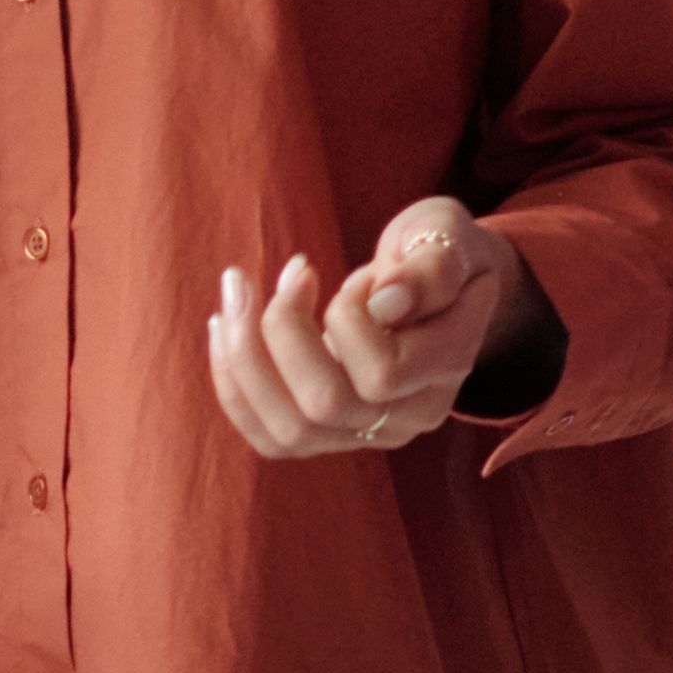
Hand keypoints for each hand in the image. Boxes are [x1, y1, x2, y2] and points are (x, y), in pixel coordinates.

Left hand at [207, 200, 551, 460]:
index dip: (350, 318)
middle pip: (324, 404)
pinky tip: (224, 326)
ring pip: (289, 429)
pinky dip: (233, 382)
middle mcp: (411, 415)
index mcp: (448, 367)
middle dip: (282, 329)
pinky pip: (268, 436)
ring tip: (238, 289)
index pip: (382, 373)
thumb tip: (384, 303)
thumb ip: (431, 268)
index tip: (359, 277)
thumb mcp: (446, 237)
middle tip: (292, 270)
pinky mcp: (328, 436)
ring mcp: (369, 434)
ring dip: (245, 356)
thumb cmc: (437, 249)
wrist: (436, 283)